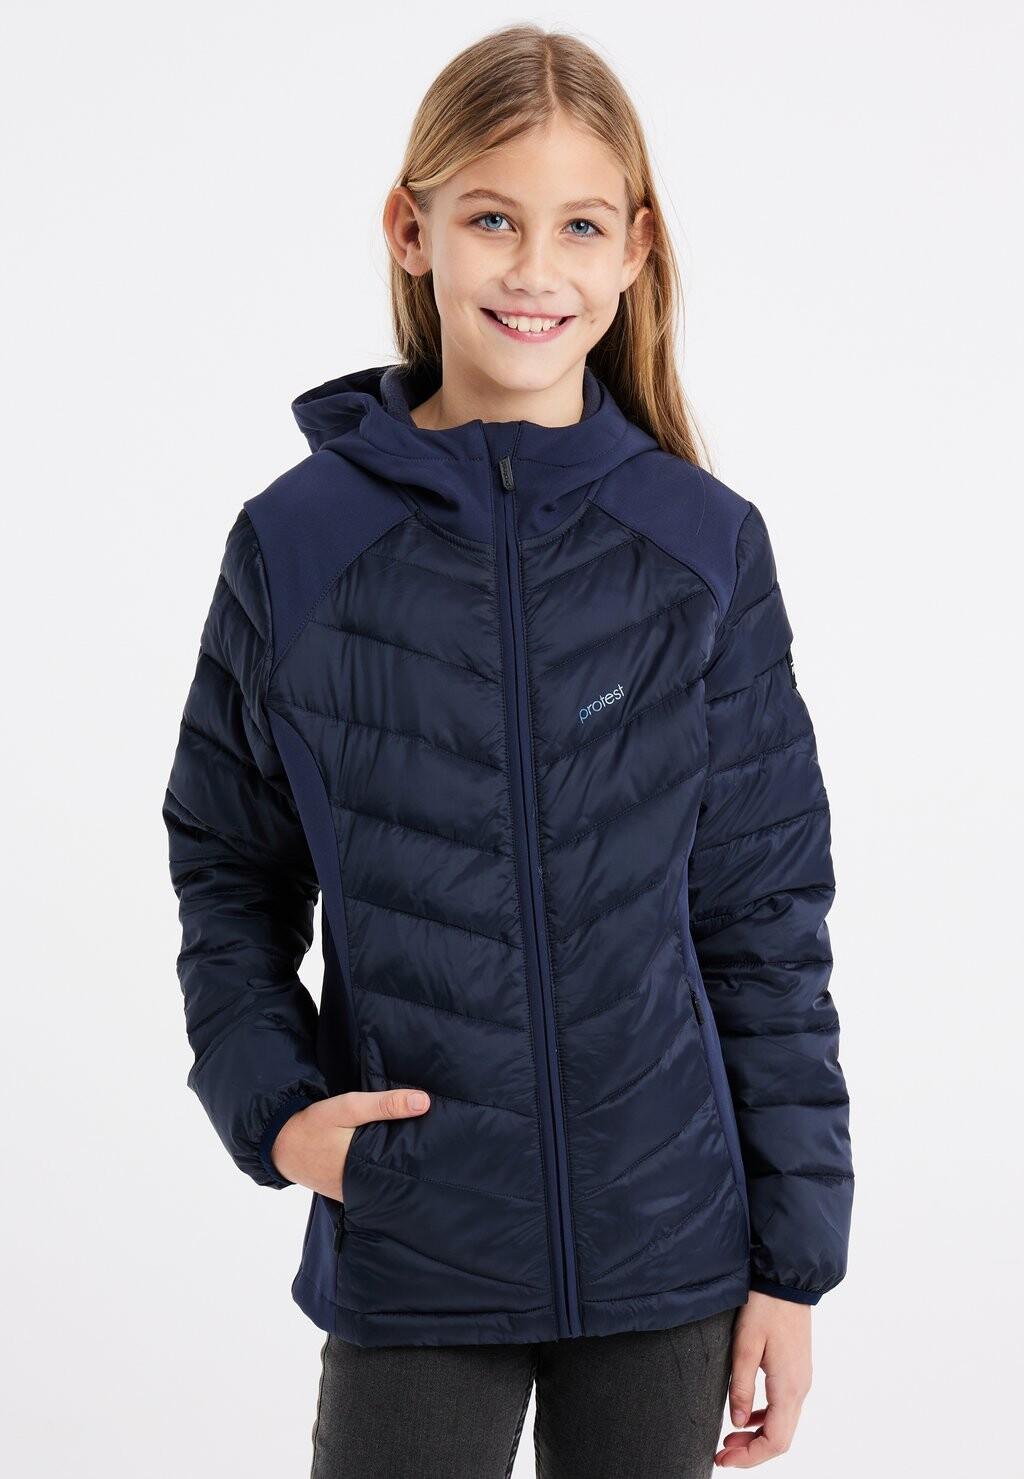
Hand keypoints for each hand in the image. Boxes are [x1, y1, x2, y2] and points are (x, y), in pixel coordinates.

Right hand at [269, 1087, 430, 1199]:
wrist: (279, 1141)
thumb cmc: (315, 1123)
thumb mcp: (349, 1107)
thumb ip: (385, 1105)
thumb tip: (424, 1103)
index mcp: (363, 1169)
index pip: (402, 1171)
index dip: (421, 1162)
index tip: (441, 1153)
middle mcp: (358, 1188)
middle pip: (393, 1180)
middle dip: (411, 1170)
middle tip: (437, 1158)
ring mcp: (349, 1193)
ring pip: (380, 1185)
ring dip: (393, 1173)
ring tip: (420, 1161)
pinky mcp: (342, 1191)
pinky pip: (366, 1187)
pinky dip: (377, 1177)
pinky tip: (390, 1165)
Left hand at [714, 1291, 812, 1466]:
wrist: (786, 1281)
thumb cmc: (765, 1308)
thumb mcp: (745, 1346)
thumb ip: (741, 1387)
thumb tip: (736, 1423)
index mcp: (789, 1388)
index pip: (775, 1441)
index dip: (750, 1458)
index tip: (724, 1460)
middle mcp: (800, 1389)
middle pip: (780, 1438)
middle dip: (751, 1452)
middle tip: (722, 1454)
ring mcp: (801, 1380)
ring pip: (782, 1424)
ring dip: (757, 1437)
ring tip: (728, 1439)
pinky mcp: (796, 1371)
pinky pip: (783, 1407)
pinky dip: (764, 1419)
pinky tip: (744, 1415)